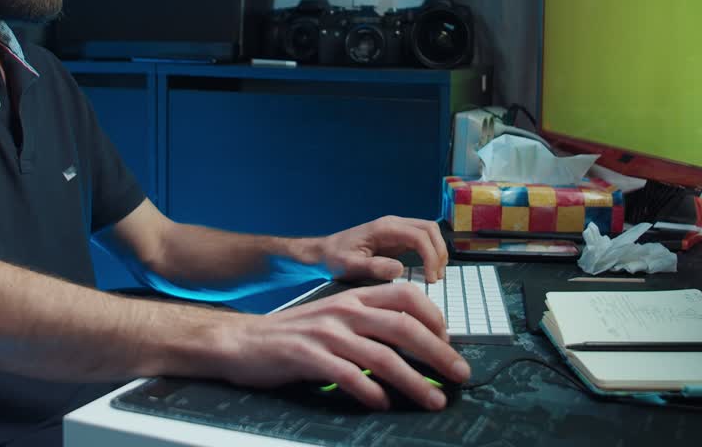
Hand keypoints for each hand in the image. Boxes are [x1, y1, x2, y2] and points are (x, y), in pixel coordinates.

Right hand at [215, 282, 469, 409]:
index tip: (450, 342)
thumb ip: (367, 323)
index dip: (435, 318)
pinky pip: (347, 376)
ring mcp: (326, 333)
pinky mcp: (307, 356)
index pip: (407, 296)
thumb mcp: (334, 317)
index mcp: (354, 297)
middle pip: (403, 326)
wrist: (240, 340)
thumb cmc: (292, 334)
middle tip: (460, 374)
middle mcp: (344, 310)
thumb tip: (409, 341)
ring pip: (382, 356)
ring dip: (414, 380)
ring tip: (434, 399)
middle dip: (438, 352)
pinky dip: (370, 392)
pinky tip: (382, 405)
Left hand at [317, 216, 447, 282]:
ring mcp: (396, 230)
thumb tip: (400, 268)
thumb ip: (374, 267)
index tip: (431, 279)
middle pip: (430, 229)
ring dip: (437, 252)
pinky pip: (422, 241)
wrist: (324, 253)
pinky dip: (430, 253)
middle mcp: (393, 224)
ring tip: (435, 275)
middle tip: (436, 277)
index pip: (419, 236)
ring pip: (429, 233)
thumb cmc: (334, 258)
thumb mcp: (350, 266)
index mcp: (383, 228)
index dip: (431, 256)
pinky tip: (428, 270)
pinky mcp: (397, 239)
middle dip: (439, 252)